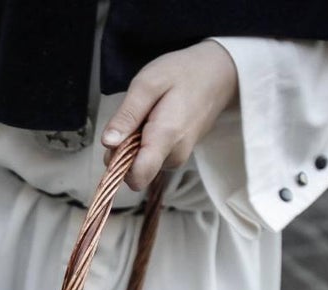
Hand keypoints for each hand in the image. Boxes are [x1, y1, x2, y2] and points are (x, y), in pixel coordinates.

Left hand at [101, 40, 237, 190]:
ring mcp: (177, 158)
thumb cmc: (182, 73)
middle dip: (123, 148)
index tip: (116, 142)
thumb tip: (108, 143)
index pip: (137, 177)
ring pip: (140, 164)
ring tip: (150, 115)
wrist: (220, 74)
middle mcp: (174, 155)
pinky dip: (145, 142)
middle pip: (133, 170)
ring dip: (134, 143)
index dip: (117, 165)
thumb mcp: (147, 84)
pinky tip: (156, 120)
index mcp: (165, 138)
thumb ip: (127, 115)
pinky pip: (150, 157)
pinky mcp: (177, 156)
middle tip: (136, 117)